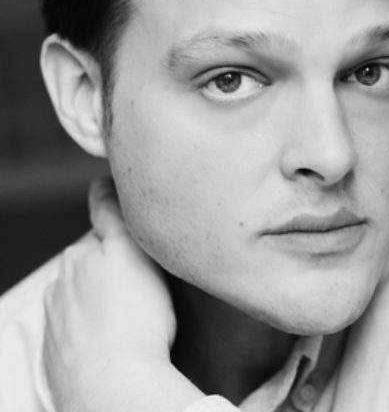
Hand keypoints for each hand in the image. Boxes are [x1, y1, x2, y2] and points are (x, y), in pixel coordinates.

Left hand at [43, 177, 203, 411]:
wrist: (114, 389)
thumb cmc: (132, 323)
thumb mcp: (130, 253)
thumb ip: (113, 215)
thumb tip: (101, 180)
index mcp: (78, 260)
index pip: (101, 232)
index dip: (124, 234)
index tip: (141, 241)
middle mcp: (60, 290)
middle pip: (91, 268)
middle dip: (113, 270)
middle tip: (148, 282)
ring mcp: (58, 327)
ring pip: (84, 303)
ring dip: (104, 304)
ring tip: (137, 316)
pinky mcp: (61, 360)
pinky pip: (81, 337)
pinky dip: (97, 335)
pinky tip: (119, 343)